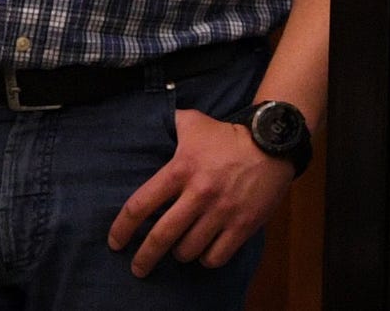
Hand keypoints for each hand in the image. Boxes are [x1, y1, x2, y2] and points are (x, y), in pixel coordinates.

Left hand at [109, 106, 294, 276]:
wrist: (274, 142)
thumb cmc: (229, 135)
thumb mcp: (195, 123)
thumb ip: (170, 124)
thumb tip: (146, 122)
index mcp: (181, 169)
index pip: (140, 206)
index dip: (122, 229)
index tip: (115, 242)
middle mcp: (199, 193)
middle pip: (160, 238)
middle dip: (144, 258)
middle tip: (138, 267)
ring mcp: (222, 211)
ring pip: (187, 250)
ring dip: (180, 254)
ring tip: (181, 248)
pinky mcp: (243, 224)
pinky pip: (216, 256)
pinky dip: (207, 258)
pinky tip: (206, 250)